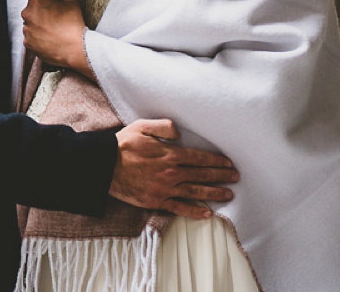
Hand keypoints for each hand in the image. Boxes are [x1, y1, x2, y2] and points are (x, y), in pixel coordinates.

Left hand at [21, 0, 91, 76]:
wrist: (75, 49)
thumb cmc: (73, 26)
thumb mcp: (73, 3)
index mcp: (36, 1)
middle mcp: (28, 14)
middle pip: (30, 8)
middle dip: (39, 10)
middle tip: (52, 15)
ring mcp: (27, 30)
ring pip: (30, 23)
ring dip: (38, 24)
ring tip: (52, 29)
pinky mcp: (28, 43)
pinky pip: (31, 37)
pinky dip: (37, 37)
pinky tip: (49, 38)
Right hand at [110, 119, 237, 218]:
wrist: (103, 167)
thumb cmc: (122, 145)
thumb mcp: (141, 127)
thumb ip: (163, 126)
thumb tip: (180, 132)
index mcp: (169, 155)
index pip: (199, 158)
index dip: (216, 161)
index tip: (228, 163)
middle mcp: (171, 173)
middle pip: (201, 175)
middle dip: (221, 176)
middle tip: (236, 178)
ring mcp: (164, 189)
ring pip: (195, 192)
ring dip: (214, 193)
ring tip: (228, 194)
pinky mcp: (156, 201)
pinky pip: (179, 208)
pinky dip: (194, 211)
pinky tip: (207, 213)